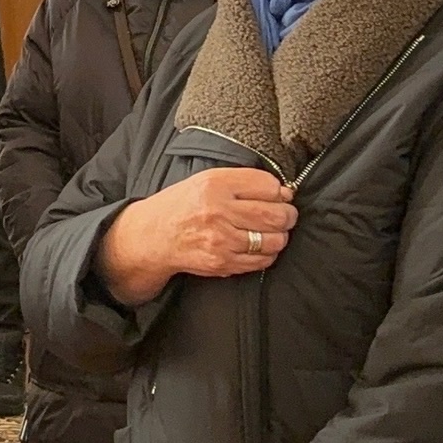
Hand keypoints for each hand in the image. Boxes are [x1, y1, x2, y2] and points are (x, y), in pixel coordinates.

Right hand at [96, 166, 295, 305]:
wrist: (154, 235)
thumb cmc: (184, 204)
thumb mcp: (207, 180)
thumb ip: (244, 182)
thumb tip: (284, 193)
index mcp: (215, 184)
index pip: (268, 185)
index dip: (280, 191)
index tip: (280, 195)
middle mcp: (218, 211)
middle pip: (276, 215)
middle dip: (288, 215)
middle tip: (284, 214)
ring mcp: (221, 240)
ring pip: (274, 240)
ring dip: (280, 236)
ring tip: (270, 231)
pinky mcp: (223, 263)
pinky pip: (263, 260)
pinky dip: (268, 253)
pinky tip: (258, 246)